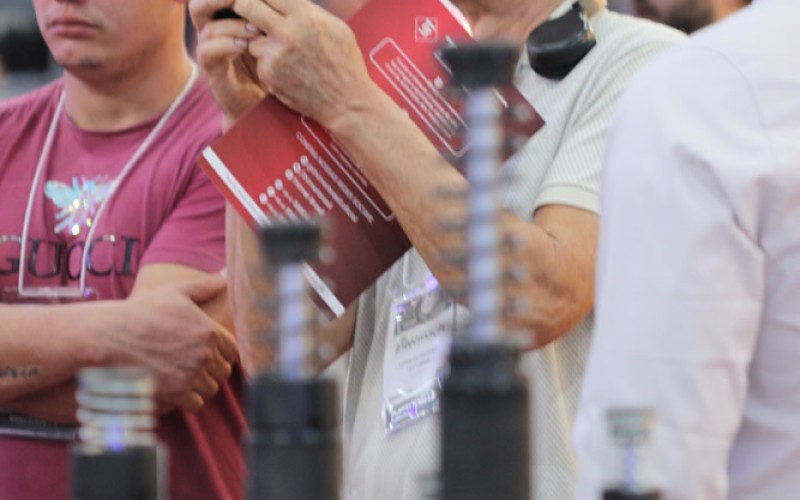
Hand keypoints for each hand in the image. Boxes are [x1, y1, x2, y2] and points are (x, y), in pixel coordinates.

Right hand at [102, 275, 238, 411]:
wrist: (108, 338)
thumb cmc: (141, 312)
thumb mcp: (174, 292)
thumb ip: (204, 287)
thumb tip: (225, 277)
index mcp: (209, 331)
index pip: (232, 351)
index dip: (220, 353)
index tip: (206, 352)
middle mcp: (204, 354)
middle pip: (222, 372)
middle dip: (211, 369)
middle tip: (193, 365)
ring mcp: (190, 375)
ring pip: (210, 389)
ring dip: (200, 385)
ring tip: (183, 376)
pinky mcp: (175, 393)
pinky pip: (196, 403)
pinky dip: (188, 398)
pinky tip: (175, 387)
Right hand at [189, 0, 266, 122]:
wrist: (262, 102)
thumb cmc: (271, 65)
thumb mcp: (273, 37)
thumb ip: (269, 17)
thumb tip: (288, 0)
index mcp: (226, 18)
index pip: (221, 0)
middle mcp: (213, 31)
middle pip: (200, 5)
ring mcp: (209, 49)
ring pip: (208, 27)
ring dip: (233, 25)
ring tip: (256, 30)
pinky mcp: (209, 68)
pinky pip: (208, 50)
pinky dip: (227, 44)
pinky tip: (245, 46)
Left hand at [233, 0, 375, 127]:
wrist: (346, 102)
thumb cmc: (345, 63)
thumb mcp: (335, 27)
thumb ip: (309, 11)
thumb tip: (286, 1)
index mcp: (305, 16)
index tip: (262, 1)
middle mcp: (287, 32)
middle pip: (247, 6)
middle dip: (245, 6)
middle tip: (248, 10)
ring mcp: (275, 54)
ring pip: (249, 36)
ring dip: (258, 39)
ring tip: (280, 50)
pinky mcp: (268, 74)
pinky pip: (258, 60)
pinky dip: (268, 63)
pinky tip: (286, 70)